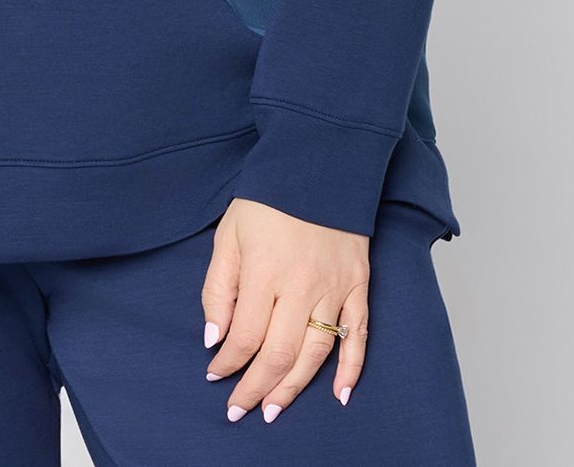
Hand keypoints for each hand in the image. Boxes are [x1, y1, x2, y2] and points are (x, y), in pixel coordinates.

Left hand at [201, 196, 369, 420]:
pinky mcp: (359, 285)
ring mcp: (334, 288)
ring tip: (274, 409)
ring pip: (315, 352)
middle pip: (279, 354)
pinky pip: (358, 334)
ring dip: (294, 387)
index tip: (215, 374)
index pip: (245, 336)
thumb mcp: (229, 235)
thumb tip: (215, 337)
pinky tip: (339, 395)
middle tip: (239, 409)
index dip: (228, 362)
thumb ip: (218, 288)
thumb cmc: (268, 199)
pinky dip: (351, 368)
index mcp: (265, 271)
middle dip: (256, 388)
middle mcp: (301, 286)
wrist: (320, 164)